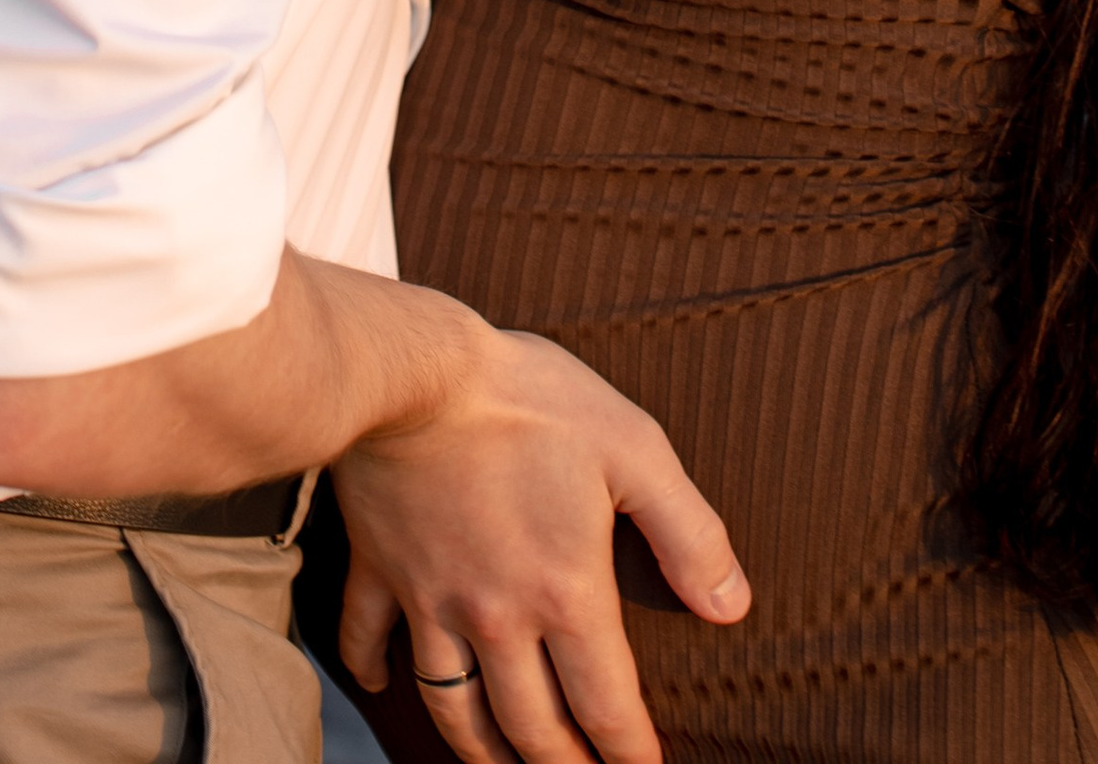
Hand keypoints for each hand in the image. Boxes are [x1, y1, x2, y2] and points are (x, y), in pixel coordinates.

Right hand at [333, 325, 746, 763]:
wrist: (416, 371)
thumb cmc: (530, 400)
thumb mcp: (634, 449)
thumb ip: (688, 533)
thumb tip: (730, 605)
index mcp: (564, 594)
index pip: (605, 705)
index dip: (629, 752)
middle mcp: (496, 617)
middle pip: (530, 727)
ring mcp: (431, 598)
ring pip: (452, 706)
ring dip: (480, 748)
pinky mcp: (379, 566)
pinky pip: (367, 637)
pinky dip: (370, 670)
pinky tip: (378, 683)